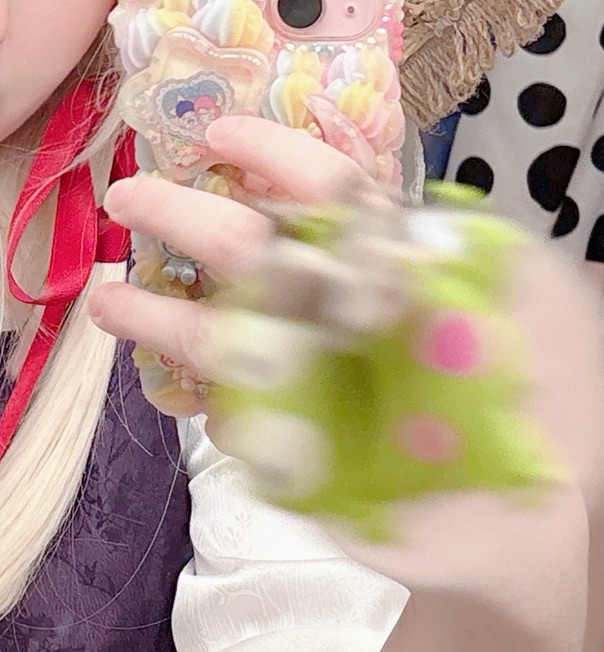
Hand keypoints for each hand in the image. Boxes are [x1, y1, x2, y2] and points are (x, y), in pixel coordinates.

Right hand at [88, 115, 603, 620]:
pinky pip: (235, 422)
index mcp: (388, 261)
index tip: (218, 137)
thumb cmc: (542, 389)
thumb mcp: (524, 292)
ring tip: (108, 304)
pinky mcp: (294, 449)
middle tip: (129, 199)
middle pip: (252, 252)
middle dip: (185, 219)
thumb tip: (378, 212)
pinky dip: (204, 407)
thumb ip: (454, 244)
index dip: (273, 158)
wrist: (542, 514)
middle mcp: (338, 310)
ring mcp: (309, 378)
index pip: (324, 193)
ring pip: (222, 340)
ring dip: (160, 317)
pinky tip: (185, 401)